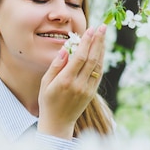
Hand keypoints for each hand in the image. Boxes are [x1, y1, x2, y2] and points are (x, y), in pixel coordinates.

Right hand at [37, 24, 105, 138]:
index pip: (80, 57)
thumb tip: (65, 48)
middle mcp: (79, 85)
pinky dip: (101, 60)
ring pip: (98, 65)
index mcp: (65, 81)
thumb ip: (56, 65)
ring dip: (102, 49)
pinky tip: (101, 50)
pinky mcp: (92, 93)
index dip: (87, 42)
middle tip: (102, 27)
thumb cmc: (48, 101)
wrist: (58, 122)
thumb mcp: (46, 83)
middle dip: (98, 41)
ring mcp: (87, 89)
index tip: (91, 29)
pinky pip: (98, 73)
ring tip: (103, 35)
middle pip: (92, 59)